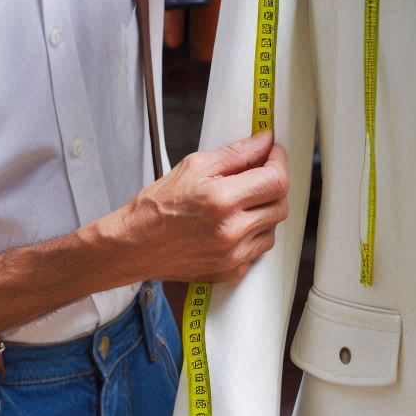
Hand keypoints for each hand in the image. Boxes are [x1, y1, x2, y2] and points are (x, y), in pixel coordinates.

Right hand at [113, 130, 289, 284]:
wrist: (135, 245)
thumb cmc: (158, 204)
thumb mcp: (194, 166)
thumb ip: (236, 154)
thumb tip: (264, 141)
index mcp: (222, 200)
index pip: (276, 181)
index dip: (279, 162)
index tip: (273, 154)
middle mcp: (231, 231)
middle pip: (280, 205)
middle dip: (273, 185)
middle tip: (257, 174)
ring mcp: (233, 256)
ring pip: (272, 228)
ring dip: (263, 212)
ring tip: (239, 203)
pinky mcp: (231, 273)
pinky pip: (258, 250)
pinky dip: (252, 235)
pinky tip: (231, 225)